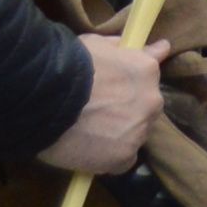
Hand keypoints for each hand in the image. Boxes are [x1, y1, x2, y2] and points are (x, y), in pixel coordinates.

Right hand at [45, 32, 166, 175]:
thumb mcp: (98, 45)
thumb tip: (161, 48)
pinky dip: (110, 158)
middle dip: (127, 111)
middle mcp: (151, 101)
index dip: (132, 86)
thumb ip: (129, 49)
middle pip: (145, 109)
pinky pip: (122, 161)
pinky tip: (91, 152)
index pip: (150, 79)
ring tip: (88, 134)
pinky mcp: (122, 158)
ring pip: (134, 135)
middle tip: (97, 114)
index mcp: (147, 70)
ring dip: (118, 135)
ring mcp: (139, 131)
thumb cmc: (68, 66)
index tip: (117, 91)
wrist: (45, 101)